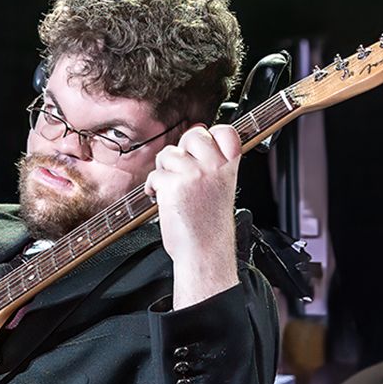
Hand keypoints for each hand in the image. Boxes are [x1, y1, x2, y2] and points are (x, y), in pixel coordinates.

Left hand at [143, 124, 241, 307]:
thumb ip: (211, 163)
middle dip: (182, 151)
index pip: (225, 131)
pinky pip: (154, 175)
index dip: (211, 135)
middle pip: (193, 135)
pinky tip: (162, 200)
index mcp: (229, 167)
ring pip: (169, 154)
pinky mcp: (172, 184)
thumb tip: (194, 136)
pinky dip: (153, 187)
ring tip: (173, 189)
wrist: (204, 252)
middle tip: (183, 172)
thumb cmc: (210, 226)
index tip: (203, 149)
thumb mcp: (221, 188)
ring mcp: (193, 174)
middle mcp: (212, 167)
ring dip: (165, 170)